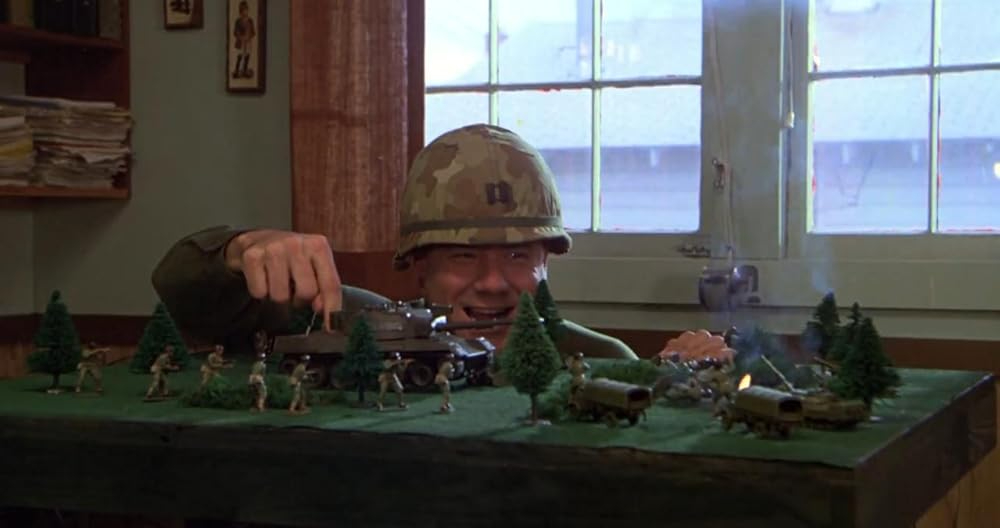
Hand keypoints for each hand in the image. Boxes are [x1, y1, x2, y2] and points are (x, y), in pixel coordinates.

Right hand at [225, 229, 342, 330]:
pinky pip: (259, 292)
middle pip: (307, 292)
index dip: (332, 309)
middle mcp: (297, 244)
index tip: (331, 328)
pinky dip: (261, 292)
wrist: (259, 240)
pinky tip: (264, 278)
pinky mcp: (252, 257)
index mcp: (318, 246)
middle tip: (294, 291)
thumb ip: (324, 288)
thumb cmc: (292, 257)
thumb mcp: (314, 266)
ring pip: (281, 296)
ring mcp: (273, 249)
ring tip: (279, 282)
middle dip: (300, 299)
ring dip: (279, 296)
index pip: (330, 284)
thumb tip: (322, 309)